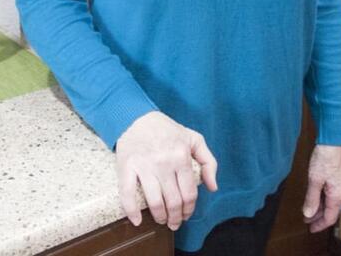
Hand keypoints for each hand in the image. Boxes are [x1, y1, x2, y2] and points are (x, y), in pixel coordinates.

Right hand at [115, 111, 218, 230]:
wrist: (137, 117)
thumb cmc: (166, 130)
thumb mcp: (194, 139)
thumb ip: (208, 162)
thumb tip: (213, 187)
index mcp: (181, 156)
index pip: (189, 193)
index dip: (189, 209)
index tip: (186, 215)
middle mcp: (164, 163)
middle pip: (174, 201)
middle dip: (176, 218)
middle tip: (174, 223)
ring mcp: (144, 166)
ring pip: (155, 202)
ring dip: (160, 217)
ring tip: (161, 220)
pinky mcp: (127, 167)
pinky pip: (128, 194)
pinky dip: (132, 211)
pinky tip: (137, 221)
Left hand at [302, 143, 340, 232]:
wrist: (334, 140)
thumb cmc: (327, 157)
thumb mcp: (315, 180)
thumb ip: (311, 198)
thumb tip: (308, 214)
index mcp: (338, 196)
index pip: (329, 218)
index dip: (319, 225)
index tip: (310, 229)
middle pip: (330, 211)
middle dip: (318, 216)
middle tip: (306, 220)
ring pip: (330, 202)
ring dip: (319, 207)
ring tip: (308, 209)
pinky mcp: (338, 177)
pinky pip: (331, 193)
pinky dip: (322, 198)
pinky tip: (314, 195)